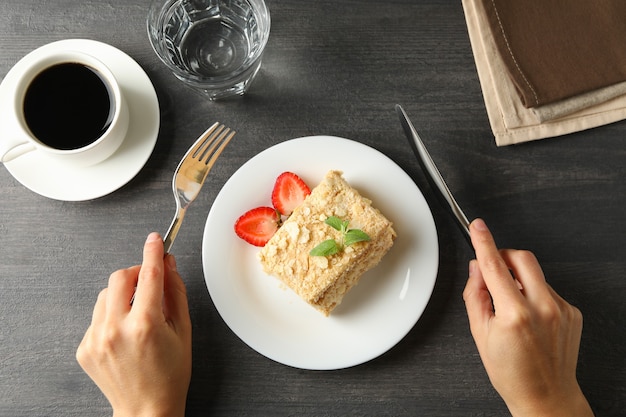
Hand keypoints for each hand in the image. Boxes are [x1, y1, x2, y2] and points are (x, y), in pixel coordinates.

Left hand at [76, 233, 191, 416]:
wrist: (147, 409)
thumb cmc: (170, 375)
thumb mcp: (183, 330)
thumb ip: (175, 292)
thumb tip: (168, 265)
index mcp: (145, 324)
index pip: (149, 274)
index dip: (153, 251)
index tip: (155, 240)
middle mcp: (116, 329)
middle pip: (119, 277)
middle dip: (136, 274)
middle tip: (149, 283)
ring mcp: (96, 339)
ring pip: (105, 295)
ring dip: (122, 295)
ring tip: (138, 315)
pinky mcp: (85, 347)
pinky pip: (97, 316)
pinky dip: (111, 316)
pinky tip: (125, 333)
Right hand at [463, 219, 592, 416]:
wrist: (546, 396)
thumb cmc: (512, 373)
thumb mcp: (480, 335)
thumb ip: (476, 296)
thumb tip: (477, 270)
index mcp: (515, 315)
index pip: (495, 267)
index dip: (484, 242)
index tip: (478, 227)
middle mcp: (543, 308)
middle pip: (522, 258)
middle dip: (505, 255)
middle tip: (494, 268)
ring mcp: (562, 310)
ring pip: (535, 274)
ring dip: (519, 280)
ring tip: (511, 306)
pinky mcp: (572, 312)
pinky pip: (548, 289)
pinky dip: (534, 294)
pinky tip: (529, 317)